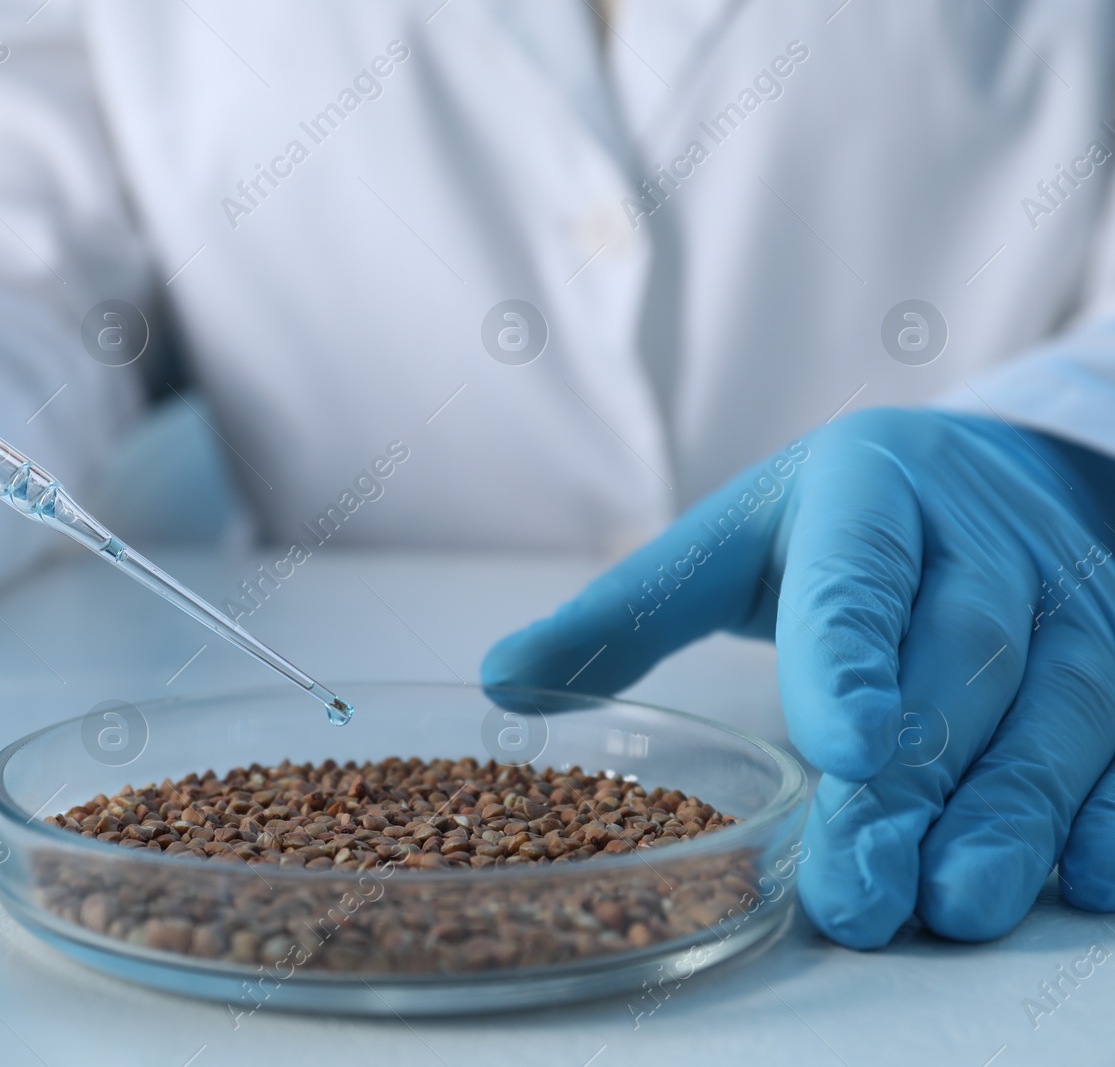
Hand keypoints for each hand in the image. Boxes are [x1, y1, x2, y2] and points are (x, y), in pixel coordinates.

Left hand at [482, 406, 1114, 946]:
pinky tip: (1085, 878)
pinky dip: (1111, 811)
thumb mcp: (726, 541)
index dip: (855, 659)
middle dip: (914, 786)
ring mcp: (1069, 601)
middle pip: (958, 666)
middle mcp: (981, 542)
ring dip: (1011, 817)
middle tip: (863, 891)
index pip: (858, 578)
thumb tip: (501, 678)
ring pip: (1056, 713)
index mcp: (867, 493)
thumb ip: (626, 613)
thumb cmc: (836, 524)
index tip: (847, 745)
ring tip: (956, 903)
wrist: (987, 477)